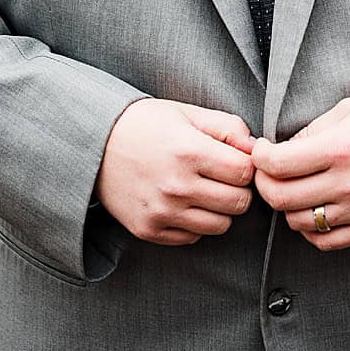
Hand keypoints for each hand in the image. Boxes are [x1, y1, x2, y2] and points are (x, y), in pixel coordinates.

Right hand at [96, 98, 256, 246]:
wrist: (92, 144)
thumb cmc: (144, 125)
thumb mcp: (185, 113)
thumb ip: (227, 127)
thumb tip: (257, 150)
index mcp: (188, 151)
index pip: (246, 173)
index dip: (245, 165)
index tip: (231, 159)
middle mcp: (176, 186)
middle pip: (239, 203)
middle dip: (236, 188)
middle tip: (218, 175)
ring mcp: (162, 212)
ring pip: (221, 225)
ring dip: (218, 209)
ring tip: (200, 189)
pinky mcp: (149, 230)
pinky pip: (193, 237)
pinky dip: (193, 222)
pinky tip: (180, 202)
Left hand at [251, 94, 349, 250]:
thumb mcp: (348, 110)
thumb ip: (311, 131)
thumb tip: (279, 151)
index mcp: (339, 149)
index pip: (276, 165)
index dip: (259, 158)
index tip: (262, 150)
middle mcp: (348, 184)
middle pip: (280, 198)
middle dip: (264, 183)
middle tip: (268, 172)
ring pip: (299, 223)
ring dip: (287, 208)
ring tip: (293, 189)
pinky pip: (327, 242)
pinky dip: (311, 230)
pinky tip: (313, 210)